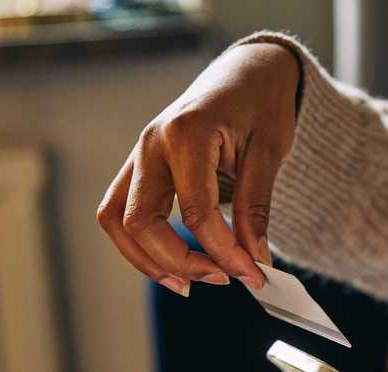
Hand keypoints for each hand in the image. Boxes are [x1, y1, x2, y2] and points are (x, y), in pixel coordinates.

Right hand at [97, 42, 300, 295]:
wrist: (250, 71)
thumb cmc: (262, 102)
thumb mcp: (270, 152)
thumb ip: (256, 207)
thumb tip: (253, 260)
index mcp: (186, 133)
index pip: (196, 212)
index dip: (224, 252)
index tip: (253, 275)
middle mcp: (151, 144)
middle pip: (140, 222)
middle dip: (180, 262)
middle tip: (223, 279)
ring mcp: (140, 155)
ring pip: (117, 221)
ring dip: (148, 260)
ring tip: (188, 284)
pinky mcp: (140, 167)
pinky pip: (123, 212)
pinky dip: (142, 244)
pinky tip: (175, 263)